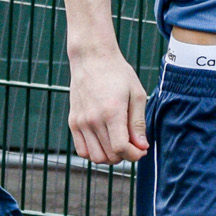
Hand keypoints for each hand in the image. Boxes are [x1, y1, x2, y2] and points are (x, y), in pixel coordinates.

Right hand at [68, 48, 149, 163]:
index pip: (121, 148)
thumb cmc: (118, 74)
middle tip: (132, 144)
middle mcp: (93, 120)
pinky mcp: (73, 122)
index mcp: (112, 112)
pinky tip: (104, 142)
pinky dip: (94, 153)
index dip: (134, 155)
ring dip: (110, 157)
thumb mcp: (136, 94)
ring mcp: (80, 122)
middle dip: (125, 156)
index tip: (141, 149)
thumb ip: (138, 123)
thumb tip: (142, 147)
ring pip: (95, 157)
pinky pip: (82, 150)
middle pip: (110, 156)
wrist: (92, 58)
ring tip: (118, 143)